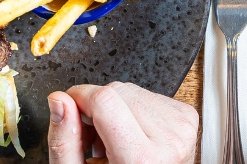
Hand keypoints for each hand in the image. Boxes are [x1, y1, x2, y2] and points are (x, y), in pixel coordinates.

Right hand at [47, 81, 197, 163]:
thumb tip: (60, 101)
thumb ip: (65, 141)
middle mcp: (168, 140)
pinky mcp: (186, 116)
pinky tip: (130, 135)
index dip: (80, 98)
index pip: (105, 100)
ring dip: (115, 110)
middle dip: (96, 108)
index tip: (71, 110)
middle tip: (93, 140)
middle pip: (117, 91)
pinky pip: (149, 95)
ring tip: (113, 143)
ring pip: (133, 90)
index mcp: (141, 158)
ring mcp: (181, 127)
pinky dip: (133, 111)